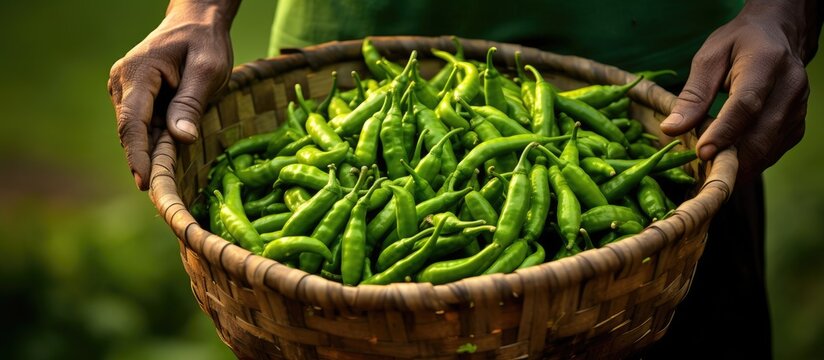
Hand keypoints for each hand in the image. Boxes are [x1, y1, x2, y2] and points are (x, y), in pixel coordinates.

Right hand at [108, 2, 236, 189]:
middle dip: (142, 161)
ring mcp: (125, 90)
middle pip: (130, 131)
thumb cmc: (204, 43)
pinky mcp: (134, 98)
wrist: (195, 23)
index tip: (144, 183)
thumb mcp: (207, 70)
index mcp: (138, 73)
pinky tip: (165, 162)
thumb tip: (181, 138)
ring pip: (135, 131)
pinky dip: (152, 143)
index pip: (132, 122)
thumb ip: (191, 102)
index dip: (138, 155)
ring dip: (148, 154)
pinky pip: (141, 125)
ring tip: (163, 184)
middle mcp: (123, 82)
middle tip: (159, 194)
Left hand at [660, 1, 819, 182]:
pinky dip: (751, 162)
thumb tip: (671, 129)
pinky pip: (774, 151)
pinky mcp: (797, 123)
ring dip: (741, 165)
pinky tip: (730, 164)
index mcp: (766, 63)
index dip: (724, 132)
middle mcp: (790, 86)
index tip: (702, 152)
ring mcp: (798, 107)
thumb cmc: (738, 44)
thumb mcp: (709, 58)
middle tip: (702, 172)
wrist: (778, 36)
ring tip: (711, 172)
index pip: (746, 104)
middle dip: (732, 158)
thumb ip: (693, 95)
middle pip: (762, 133)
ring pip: (769, 148)